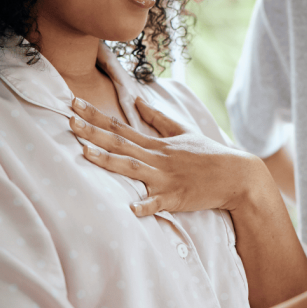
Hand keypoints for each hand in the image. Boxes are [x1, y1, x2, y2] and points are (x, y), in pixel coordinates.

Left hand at [70, 96, 272, 216]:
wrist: (236, 176)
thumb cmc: (209, 155)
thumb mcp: (183, 132)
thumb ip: (158, 118)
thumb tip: (139, 100)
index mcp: (157, 144)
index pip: (120, 127)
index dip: (96, 116)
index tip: (74, 104)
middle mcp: (157, 158)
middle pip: (120, 144)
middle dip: (93, 133)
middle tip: (69, 120)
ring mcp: (165, 177)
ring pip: (131, 168)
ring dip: (108, 161)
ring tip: (84, 153)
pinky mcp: (176, 197)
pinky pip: (157, 202)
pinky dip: (144, 205)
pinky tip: (130, 207)